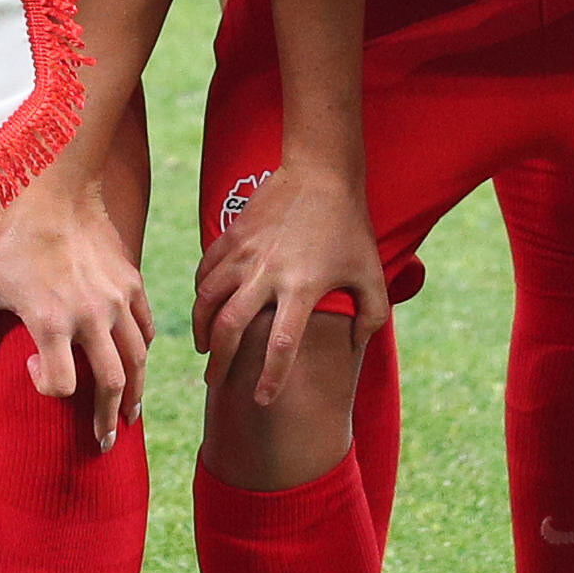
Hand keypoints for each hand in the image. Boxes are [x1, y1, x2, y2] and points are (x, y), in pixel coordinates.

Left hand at [0, 178, 151, 447]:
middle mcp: (90, 317)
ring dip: (134, 394)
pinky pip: (145, 330)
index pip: (63, 383)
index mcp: (51, 321)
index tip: (33, 373)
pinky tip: (136, 367)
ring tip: (129, 417)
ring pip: (137, 361)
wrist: (58, 199)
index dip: (48, 389)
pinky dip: (142, 353)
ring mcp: (117, 302)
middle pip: (112, 383)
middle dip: (107, 419)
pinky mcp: (132, 286)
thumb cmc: (14, 246)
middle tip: (104, 443)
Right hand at [189, 164, 386, 409]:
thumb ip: (372, 314)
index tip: (262, 400)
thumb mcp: (371, 273)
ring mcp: (244, 254)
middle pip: (230, 328)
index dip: (270, 377)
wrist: (320, 172)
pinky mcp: (230, 236)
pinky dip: (200, 295)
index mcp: (302, 288)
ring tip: (205, 349)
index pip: (281, 345)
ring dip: (202, 330)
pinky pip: (205, 272)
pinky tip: (204, 308)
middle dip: (220, 362)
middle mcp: (267, 273)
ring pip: (208, 301)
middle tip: (216, 382)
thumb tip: (356, 342)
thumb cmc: (349, 226)